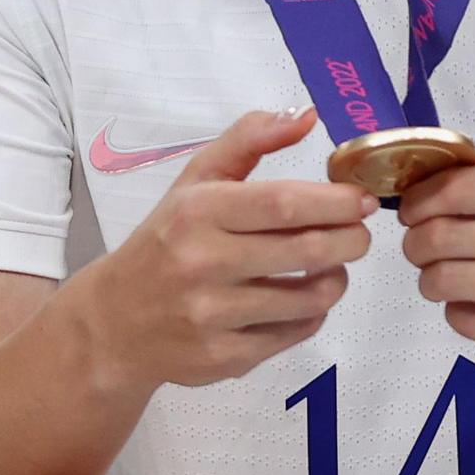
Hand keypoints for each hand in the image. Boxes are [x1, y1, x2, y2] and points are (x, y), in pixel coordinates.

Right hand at [67, 108, 379, 389]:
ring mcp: (212, 315)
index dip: (335, 202)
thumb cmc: (163, 243)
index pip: (281, 203)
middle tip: (358, 234)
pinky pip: (296, 333)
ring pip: (310, 297)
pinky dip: (311, 314)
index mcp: (195, 213)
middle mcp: (201, 263)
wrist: (113, 324)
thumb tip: (305, 116)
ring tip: (329, 268)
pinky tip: (298, 300)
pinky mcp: (225, 357)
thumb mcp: (192, 185)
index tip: (361, 201)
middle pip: (307, 250)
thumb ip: (247, 142)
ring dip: (335, 279)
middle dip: (350, 240)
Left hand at [400, 163, 474, 385]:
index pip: (456, 188)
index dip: (417, 202)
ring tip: (444, 281)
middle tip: (421, 251)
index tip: (410, 213)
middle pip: (440, 236)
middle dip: (416, 245)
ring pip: (446, 279)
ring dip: (431, 281)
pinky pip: (465, 320)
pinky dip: (459, 314)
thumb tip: (421, 179)